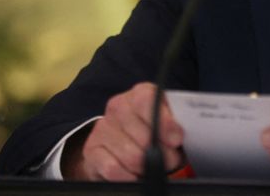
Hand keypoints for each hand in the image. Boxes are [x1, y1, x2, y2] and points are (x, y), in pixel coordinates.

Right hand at [61, 82, 184, 180]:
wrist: (122, 142)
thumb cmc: (154, 131)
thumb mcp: (169, 121)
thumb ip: (175, 124)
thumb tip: (177, 137)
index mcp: (141, 93)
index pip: (148, 101)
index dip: (165, 123)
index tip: (177, 139)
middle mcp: (119, 106)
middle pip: (144, 136)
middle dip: (163, 154)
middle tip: (171, 160)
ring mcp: (103, 127)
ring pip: (132, 156)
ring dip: (148, 168)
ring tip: (154, 167)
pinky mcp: (92, 149)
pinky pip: (113, 169)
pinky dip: (129, 177)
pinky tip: (135, 174)